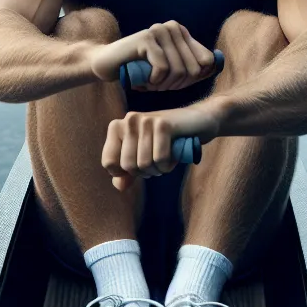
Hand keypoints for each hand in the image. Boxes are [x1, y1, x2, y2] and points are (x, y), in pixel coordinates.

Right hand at [88, 20, 218, 91]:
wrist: (108, 65)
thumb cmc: (141, 71)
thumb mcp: (171, 70)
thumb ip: (193, 67)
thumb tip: (216, 65)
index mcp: (182, 32)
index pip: (206, 61)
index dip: (193, 79)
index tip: (175, 83)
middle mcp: (173, 27)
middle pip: (193, 69)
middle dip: (178, 85)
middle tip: (160, 86)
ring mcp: (159, 31)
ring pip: (178, 70)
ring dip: (164, 85)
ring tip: (151, 84)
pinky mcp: (146, 39)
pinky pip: (162, 69)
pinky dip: (154, 82)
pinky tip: (145, 81)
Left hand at [102, 105, 219, 190]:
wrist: (198, 122)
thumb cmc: (167, 141)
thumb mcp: (143, 156)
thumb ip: (127, 173)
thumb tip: (119, 186)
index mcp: (117, 127)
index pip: (109, 163)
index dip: (125, 173)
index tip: (140, 164)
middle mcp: (128, 120)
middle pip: (128, 166)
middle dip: (145, 172)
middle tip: (156, 162)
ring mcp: (145, 120)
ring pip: (144, 164)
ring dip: (158, 169)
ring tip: (166, 157)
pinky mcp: (163, 124)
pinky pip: (160, 159)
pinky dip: (168, 164)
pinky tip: (174, 155)